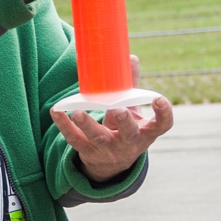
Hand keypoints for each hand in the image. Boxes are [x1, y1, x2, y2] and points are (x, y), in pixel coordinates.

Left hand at [50, 56, 174, 182]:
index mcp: (145, 131)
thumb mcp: (133, 111)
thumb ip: (131, 86)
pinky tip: (56, 112)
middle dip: (124, 122)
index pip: (162, 125)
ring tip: (78, 112)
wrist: (112, 162)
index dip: (163, 113)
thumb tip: (131, 57)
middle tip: (118, 109)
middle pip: (129, 133)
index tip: (160, 100)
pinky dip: (64, 125)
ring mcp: (108, 149)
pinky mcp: (88, 151)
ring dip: (87, 124)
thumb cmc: (126, 128)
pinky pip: (74, 139)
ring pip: (98, 137)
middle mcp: (129, 143)